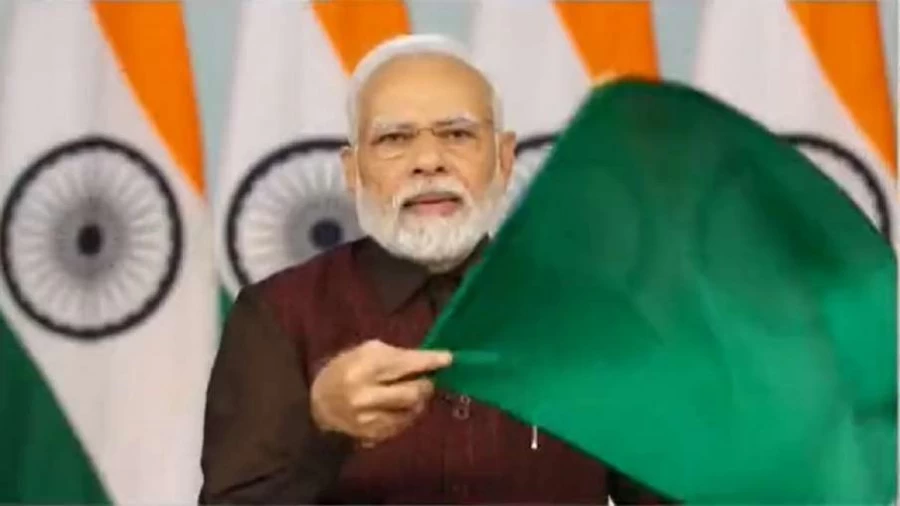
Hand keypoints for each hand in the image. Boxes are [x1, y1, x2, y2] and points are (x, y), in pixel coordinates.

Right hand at [310, 340, 452, 445]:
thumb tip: (429, 360)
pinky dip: (408, 415)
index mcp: (364, 368)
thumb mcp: (365, 352)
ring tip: (412, 392)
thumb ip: (397, 355)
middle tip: (427, 379)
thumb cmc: (345, 370)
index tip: (448, 358)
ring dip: (419, 401)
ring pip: (412, 411)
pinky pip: (404, 425)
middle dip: (426, 385)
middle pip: (414, 393)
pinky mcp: (373, 435)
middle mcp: (366, 395)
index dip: (430, 361)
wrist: (319, 405)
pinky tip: (399, 407)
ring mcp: (369, 419)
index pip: (405, 364)